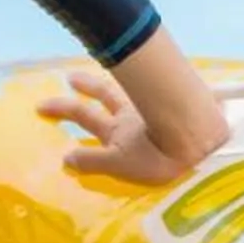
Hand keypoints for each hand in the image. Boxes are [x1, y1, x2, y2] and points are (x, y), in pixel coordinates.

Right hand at [40, 69, 215, 185]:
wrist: (203, 144)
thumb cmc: (162, 157)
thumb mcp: (120, 164)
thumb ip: (93, 161)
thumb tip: (63, 158)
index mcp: (117, 127)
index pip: (84, 113)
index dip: (62, 109)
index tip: (41, 106)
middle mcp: (134, 114)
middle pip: (104, 95)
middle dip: (85, 87)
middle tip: (69, 78)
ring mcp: (154, 111)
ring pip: (130, 92)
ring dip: (116, 86)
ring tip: (109, 79)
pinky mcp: (178, 110)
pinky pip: (159, 95)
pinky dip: (152, 89)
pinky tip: (160, 85)